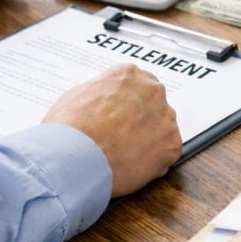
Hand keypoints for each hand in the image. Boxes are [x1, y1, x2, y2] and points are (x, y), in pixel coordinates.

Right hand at [43, 64, 181, 196]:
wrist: (74, 156)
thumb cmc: (69, 128)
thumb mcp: (77, 96)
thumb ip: (100, 95)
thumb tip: (102, 105)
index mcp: (129, 75)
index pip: (139, 85)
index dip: (130, 105)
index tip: (123, 117)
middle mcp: (152, 91)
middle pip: (154, 105)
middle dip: (142, 121)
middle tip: (123, 138)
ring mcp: (165, 117)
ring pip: (162, 129)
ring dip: (149, 141)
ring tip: (125, 156)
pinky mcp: (171, 145)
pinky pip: (167, 153)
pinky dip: (154, 162)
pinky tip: (133, 167)